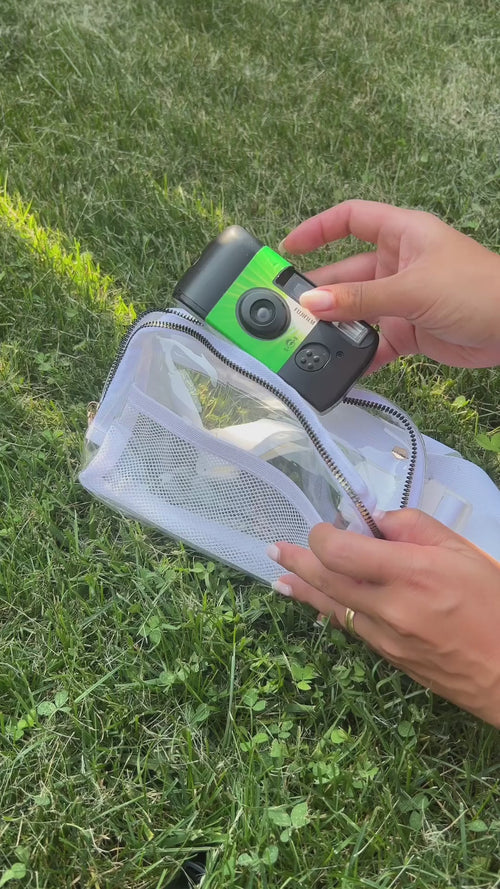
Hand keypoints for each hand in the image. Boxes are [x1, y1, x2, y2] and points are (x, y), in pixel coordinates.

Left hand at [268, 509, 499, 726]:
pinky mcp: (389, 657)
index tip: (324, 526)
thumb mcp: (463, 552)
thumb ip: (415, 528)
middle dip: (299, 560)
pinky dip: (331, 610)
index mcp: (412, 572)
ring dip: (304, 589)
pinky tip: (316, 603)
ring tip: (280, 577)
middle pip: (328, 580)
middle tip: (276, 549)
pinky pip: (352, 627)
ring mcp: (387, 636)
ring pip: (333, 607)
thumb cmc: (496, 604)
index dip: (323, 536)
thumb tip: (374, 520)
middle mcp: (391, 606)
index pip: (342, 551)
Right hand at [280, 200, 499, 371]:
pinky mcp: (409, 330)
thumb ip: (361, 299)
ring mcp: (402, 298)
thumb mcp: (413, 289)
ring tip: (310, 340)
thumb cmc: (479, 289)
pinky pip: (375, 342)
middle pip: (347, 272)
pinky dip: (360, 354)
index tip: (289, 248)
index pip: (351, 219)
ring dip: (337, 325)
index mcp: (402, 234)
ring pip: (357, 310)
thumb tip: (314, 303)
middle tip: (290, 309)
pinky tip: (342, 366)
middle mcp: (399, 263)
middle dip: (320, 290)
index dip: (318, 229)